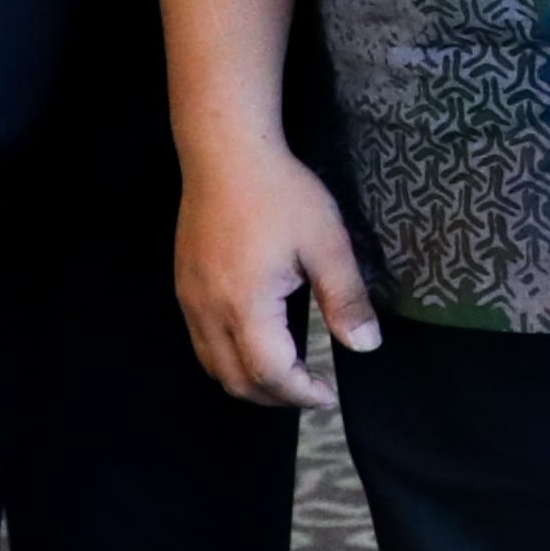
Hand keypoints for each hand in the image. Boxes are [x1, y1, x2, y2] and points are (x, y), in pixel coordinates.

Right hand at [177, 133, 380, 412]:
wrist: (226, 154)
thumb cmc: (281, 194)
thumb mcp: (327, 244)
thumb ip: (346, 299)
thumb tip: (366, 347)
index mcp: (245, 306)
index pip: (270, 374)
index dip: (302, 394)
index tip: (329, 394)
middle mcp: (207, 311)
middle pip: (235, 380)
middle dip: (276, 396)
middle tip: (312, 390)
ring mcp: (190, 300)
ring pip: (212, 365)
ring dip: (249, 381)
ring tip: (289, 374)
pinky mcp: (184, 286)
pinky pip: (201, 342)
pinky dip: (229, 359)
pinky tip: (258, 344)